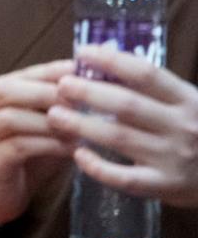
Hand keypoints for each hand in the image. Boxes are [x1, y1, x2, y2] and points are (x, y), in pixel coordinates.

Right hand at [0, 59, 77, 237]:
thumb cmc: (23, 154)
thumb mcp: (40, 123)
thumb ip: (57, 105)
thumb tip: (97, 85)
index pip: (23, 74)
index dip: (52, 71)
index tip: (84, 71)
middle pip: (8, 91)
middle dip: (47, 93)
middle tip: (82, 100)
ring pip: (11, 119)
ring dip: (49, 122)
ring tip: (80, 128)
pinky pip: (18, 147)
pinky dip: (49, 145)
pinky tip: (72, 150)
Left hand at [51, 46, 197, 208]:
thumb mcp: (188, 104)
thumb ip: (156, 90)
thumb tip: (107, 61)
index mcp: (188, 99)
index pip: (146, 74)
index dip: (112, 61)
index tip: (83, 52)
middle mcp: (182, 126)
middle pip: (127, 104)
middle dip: (89, 93)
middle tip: (61, 86)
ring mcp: (173, 157)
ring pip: (120, 138)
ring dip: (82, 125)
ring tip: (54, 115)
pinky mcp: (165, 185)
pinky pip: (125, 178)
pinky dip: (98, 166)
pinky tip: (77, 154)